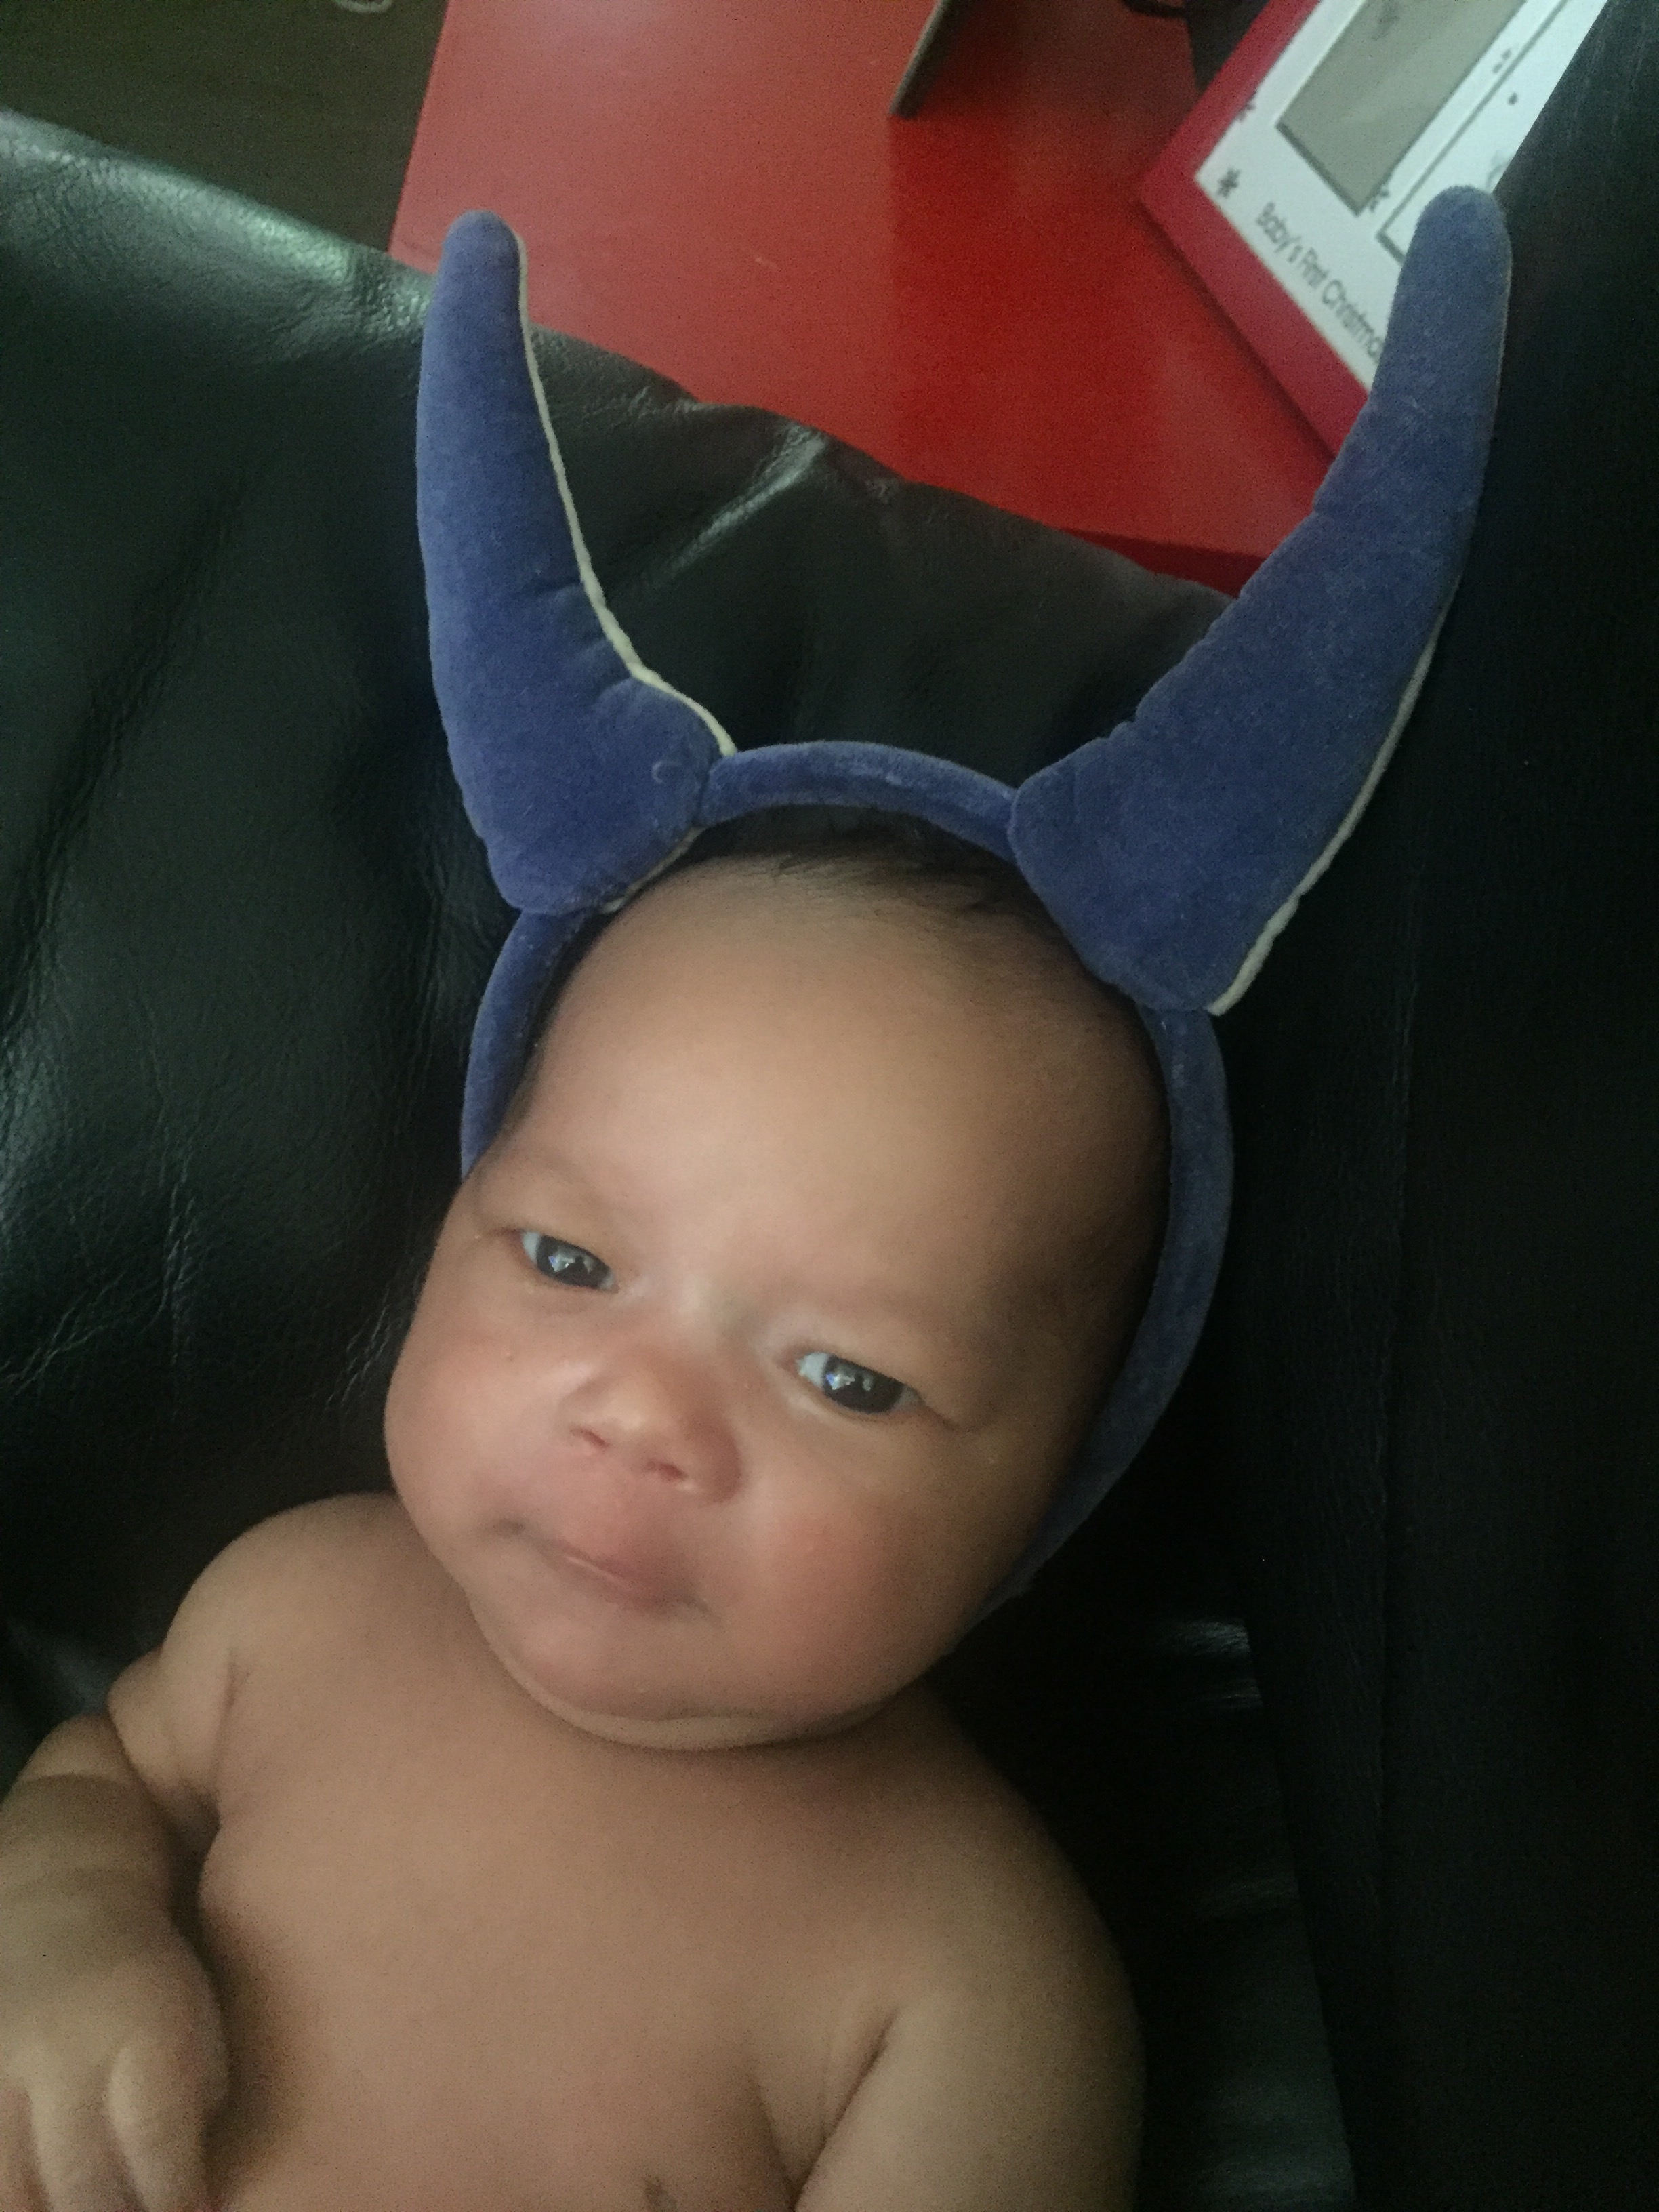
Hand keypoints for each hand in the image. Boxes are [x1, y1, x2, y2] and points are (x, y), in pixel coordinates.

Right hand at [0, 1872, 226, 2211]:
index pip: (156, 2143)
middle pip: (84, 2180)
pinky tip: (43, 2203)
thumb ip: (199, 2099)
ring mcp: (6, 2067)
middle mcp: (67, 2050)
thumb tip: (196, 2190)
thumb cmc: (149, 1979)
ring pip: (18, 2186)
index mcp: (142, 2029)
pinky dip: (14, 2197)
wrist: (62, 1913)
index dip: (176, 2201)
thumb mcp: (197, 2018)